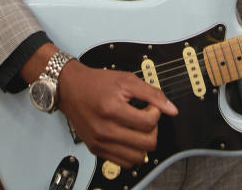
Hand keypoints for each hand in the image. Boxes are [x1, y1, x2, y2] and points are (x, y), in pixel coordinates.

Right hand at [57, 60, 177, 167]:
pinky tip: (129, 137)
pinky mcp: (96, 149)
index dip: (156, 112)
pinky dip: (132, 153)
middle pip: (146, 144)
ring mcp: (100, 142)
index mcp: (112, 110)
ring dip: (144, 144)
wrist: (69, 88)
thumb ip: (152, 94)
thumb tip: (171, 109)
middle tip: (146, 117)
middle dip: (153, 130)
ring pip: (137, 158)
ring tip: (138, 128)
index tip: (150, 106)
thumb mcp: (126, 80)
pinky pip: (123, 162)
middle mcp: (105, 130)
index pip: (148, 123)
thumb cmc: (96, 83)